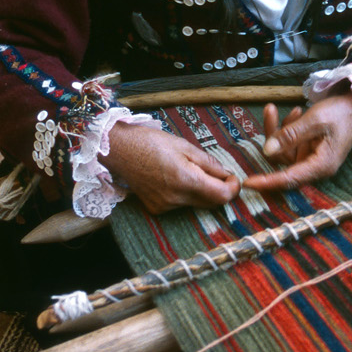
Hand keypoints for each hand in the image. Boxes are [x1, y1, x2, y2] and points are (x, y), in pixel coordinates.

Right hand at [102, 122, 240, 213]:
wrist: (118, 150)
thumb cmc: (150, 142)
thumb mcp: (185, 146)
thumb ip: (208, 163)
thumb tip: (226, 174)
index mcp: (186, 180)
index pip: (222, 196)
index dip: (233, 188)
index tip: (232, 178)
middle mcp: (176, 198)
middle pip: (211, 203)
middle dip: (218, 189)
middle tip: (216, 173)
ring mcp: (165, 206)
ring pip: (195, 204)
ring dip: (201, 192)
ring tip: (188, 171)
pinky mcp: (156, 209)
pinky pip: (180, 205)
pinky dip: (184, 195)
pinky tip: (172, 179)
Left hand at [242, 93, 351, 192]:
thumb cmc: (342, 113)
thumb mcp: (316, 120)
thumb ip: (291, 135)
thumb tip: (267, 150)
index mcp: (321, 166)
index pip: (289, 178)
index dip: (267, 182)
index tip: (247, 183)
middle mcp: (315, 167)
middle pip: (282, 160)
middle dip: (273, 135)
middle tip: (270, 110)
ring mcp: (311, 158)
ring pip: (283, 150)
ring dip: (281, 128)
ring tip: (290, 108)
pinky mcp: (309, 150)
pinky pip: (290, 143)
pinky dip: (288, 128)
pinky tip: (295, 112)